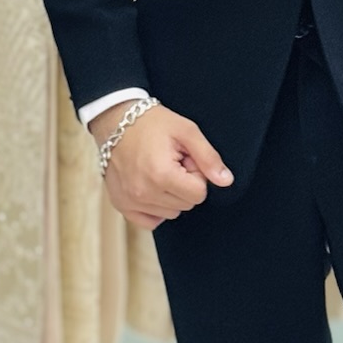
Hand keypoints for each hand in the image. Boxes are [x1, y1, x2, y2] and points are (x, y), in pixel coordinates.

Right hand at [88, 101, 233, 228]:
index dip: (197, 175)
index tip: (184, 159)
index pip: (199, 194)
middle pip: (186, 205)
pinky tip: (151, 187)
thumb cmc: (152, 123)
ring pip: (171, 213)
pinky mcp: (121, 205)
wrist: (116, 120)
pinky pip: (150, 221)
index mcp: (161, 175)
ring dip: (170, 195)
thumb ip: (209, 158)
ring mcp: (130, 201)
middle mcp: (144, 193)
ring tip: (159, 170)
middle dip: (184, 184)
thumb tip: (226, 181)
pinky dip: (155, 208)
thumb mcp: (187, 131)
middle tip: (171, 162)